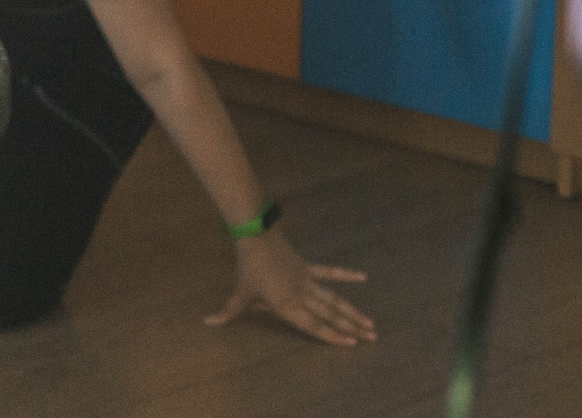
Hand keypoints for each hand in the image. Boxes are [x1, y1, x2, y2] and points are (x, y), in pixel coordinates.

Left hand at [207, 229, 374, 345]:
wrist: (256, 237)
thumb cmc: (248, 269)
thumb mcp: (238, 294)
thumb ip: (228, 312)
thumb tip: (208, 323)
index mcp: (288, 306)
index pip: (313, 326)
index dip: (332, 336)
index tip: (352, 345)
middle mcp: (303, 296)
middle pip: (331, 315)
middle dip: (352, 328)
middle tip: (373, 338)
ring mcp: (308, 281)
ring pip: (335, 299)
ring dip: (353, 310)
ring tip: (371, 322)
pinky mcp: (308, 267)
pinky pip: (330, 272)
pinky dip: (345, 274)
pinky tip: (363, 276)